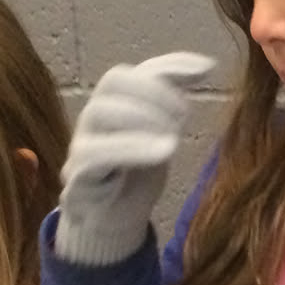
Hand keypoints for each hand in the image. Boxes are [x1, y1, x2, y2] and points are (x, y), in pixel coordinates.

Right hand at [54, 52, 213, 264]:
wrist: (112, 220)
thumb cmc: (135, 172)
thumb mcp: (160, 132)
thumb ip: (173, 97)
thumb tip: (207, 64)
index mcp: (110, 104)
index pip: (126, 73)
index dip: (163, 70)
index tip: (201, 78)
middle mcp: (91, 119)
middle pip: (110, 84)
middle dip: (152, 94)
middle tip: (184, 117)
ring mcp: (81, 146)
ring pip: (99, 113)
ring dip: (141, 119)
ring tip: (173, 139)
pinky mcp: (77, 178)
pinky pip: (93, 156)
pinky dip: (129, 149)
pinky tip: (161, 154)